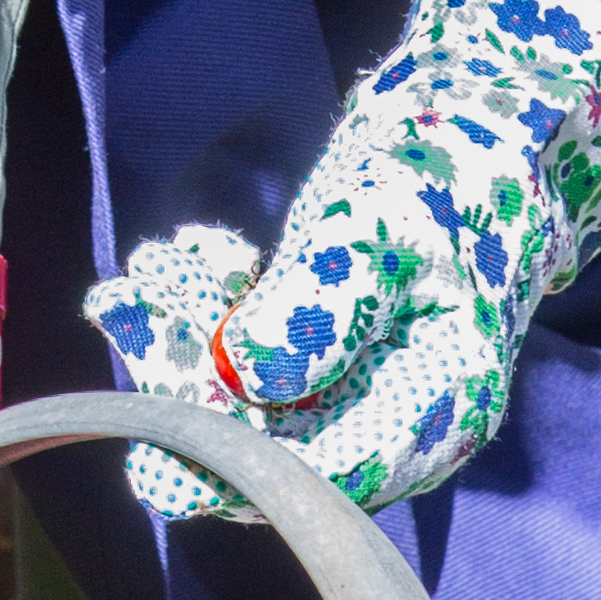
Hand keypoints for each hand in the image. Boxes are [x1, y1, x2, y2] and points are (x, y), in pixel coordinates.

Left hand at [87, 0, 600, 522]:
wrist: (474, 120)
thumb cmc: (441, 167)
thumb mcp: (376, 225)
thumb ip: (314, 309)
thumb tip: (243, 382)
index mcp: (438, 409)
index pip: (323, 479)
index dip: (230, 470)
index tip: (152, 449)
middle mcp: (402, 421)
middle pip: (274, 446)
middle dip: (188, 382)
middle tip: (126, 304)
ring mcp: (366, 388)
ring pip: (250, 403)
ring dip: (185, 340)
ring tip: (147, 270)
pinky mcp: (333, 354)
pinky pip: (253, 364)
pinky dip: (207, 318)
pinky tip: (186, 259)